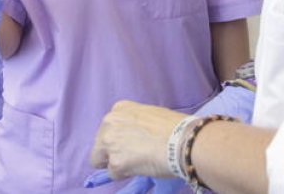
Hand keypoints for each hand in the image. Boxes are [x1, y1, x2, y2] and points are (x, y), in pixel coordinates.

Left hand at [85, 84, 254, 189]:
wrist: (183, 140)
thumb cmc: (174, 127)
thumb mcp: (149, 115)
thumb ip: (135, 124)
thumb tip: (134, 138)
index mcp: (119, 109)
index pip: (107, 129)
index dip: (118, 140)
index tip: (131, 144)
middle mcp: (109, 123)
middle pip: (100, 146)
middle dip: (112, 153)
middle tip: (133, 157)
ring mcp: (110, 142)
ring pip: (105, 161)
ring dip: (119, 164)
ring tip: (140, 162)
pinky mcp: (115, 163)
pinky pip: (114, 174)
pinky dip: (125, 174)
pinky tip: (141, 167)